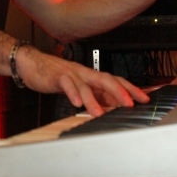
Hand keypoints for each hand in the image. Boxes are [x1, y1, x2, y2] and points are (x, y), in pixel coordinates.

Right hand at [16, 46, 148, 116]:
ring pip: (86, 84)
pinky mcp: (57, 76)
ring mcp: (71, 73)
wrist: (31, 63)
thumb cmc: (55, 76)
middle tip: (130, 104)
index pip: (115, 80)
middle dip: (119, 91)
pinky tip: (76, 103)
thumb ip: (95, 96)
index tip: (145, 98)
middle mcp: (84, 73)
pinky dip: (72, 93)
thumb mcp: (79, 87)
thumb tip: (113, 108)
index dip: (131, 89)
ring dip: (94, 99)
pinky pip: (66, 84)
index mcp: (91, 76)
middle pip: (105, 79)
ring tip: (101, 113)